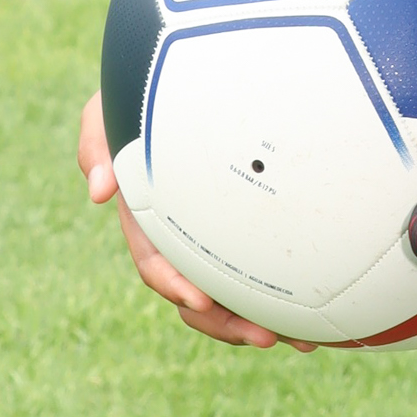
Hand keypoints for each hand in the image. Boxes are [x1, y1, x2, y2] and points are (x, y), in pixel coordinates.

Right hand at [77, 90, 312, 350]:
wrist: (187, 76)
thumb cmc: (141, 92)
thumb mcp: (108, 109)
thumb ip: (96, 142)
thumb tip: (99, 191)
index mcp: (147, 217)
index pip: (156, 263)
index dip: (174, 286)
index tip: (200, 302)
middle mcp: (179, 236)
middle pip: (197, 295)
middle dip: (228, 323)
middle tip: (268, 338)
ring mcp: (211, 236)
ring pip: (232, 293)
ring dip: (262, 321)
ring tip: (305, 340)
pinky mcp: (244, 229)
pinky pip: (260, 269)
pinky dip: (283, 293)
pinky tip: (320, 308)